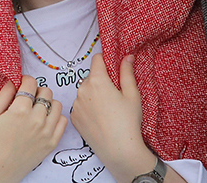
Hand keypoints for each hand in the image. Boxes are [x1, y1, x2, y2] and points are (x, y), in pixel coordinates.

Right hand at [0, 76, 66, 182]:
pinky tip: (44, 121)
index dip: (25, 81)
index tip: (22, 85)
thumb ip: (4, 94)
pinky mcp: (52, 143)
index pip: (31, 83)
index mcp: (20, 110)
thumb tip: (14, 81)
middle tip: (28, 99)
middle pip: (46, 91)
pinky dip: (55, 117)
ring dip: (47, 103)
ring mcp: (47, 132)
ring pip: (57, 104)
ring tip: (36, 110)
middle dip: (36, 91)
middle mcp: (37, 119)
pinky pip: (62, 121)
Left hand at [70, 54, 150, 181]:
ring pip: (85, 92)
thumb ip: (127, 72)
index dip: (106, 62)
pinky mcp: (74, 118)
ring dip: (93, 94)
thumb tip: (127, 56)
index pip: (97, 59)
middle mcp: (82, 90)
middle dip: (101, 81)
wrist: (118, 150)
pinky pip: (80, 105)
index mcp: (97, 81)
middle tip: (114, 95)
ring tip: (107, 110)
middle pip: (91, 77)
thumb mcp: (132, 94)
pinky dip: (88, 108)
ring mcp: (76, 105)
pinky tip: (99, 118)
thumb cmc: (128, 121)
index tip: (113, 71)